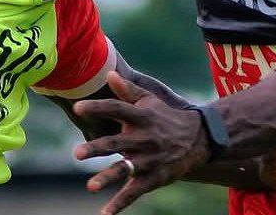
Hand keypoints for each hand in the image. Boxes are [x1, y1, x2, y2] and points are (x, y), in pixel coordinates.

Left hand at [73, 72, 209, 214]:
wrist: (198, 139)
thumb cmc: (165, 117)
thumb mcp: (149, 101)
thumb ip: (127, 90)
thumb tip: (109, 74)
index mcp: (140, 117)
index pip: (116, 109)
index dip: (98, 108)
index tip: (78, 109)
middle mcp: (143, 138)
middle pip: (116, 143)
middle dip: (97, 148)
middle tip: (76, 153)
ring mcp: (148, 160)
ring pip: (125, 170)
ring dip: (107, 177)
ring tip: (90, 186)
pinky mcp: (153, 178)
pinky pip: (135, 192)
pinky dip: (120, 204)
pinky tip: (105, 214)